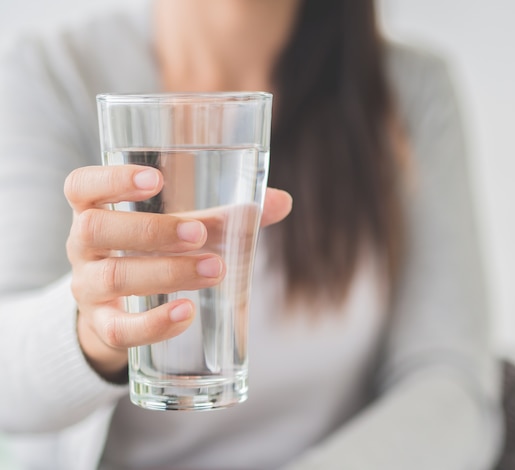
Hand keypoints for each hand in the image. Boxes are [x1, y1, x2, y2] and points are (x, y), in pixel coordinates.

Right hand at [64, 164, 290, 380]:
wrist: (124, 308)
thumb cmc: (156, 252)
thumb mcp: (182, 228)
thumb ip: (226, 215)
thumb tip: (282, 202)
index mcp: (96, 210)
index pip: (81, 186)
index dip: (111, 179)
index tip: (155, 179)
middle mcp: (83, 246)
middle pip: (95, 230)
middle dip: (151, 231)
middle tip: (199, 234)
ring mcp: (87, 288)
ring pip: (113, 277)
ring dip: (166, 273)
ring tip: (215, 269)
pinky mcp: (102, 326)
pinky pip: (120, 329)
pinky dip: (155, 322)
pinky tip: (187, 313)